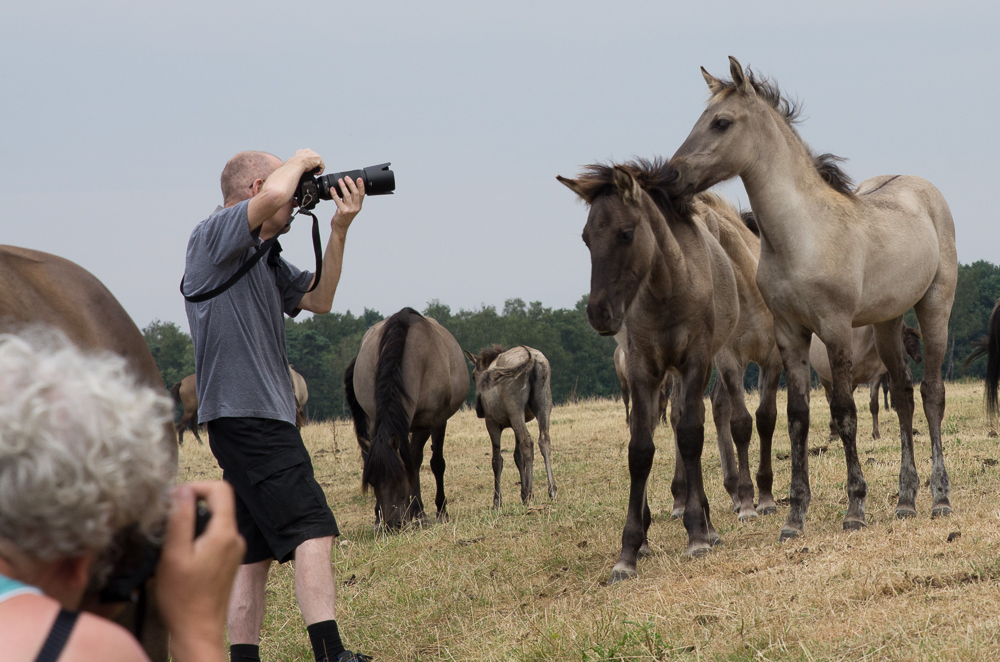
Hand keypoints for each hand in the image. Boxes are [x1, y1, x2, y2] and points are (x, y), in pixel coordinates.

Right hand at [156, 482, 244, 661]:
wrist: (198, 631)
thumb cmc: (183, 598)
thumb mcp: (174, 554)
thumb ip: (180, 519)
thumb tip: (183, 489)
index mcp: (225, 533)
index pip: (220, 488)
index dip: (196, 487)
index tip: (173, 499)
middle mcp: (235, 538)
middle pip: (218, 502)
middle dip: (192, 503)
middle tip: (168, 518)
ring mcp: (233, 550)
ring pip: (214, 519)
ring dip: (193, 521)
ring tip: (171, 538)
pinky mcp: (228, 560)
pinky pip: (214, 535)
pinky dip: (198, 535)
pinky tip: (181, 552)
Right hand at [290, 148, 323, 174]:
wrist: (297, 163)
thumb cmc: (293, 164)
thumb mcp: (291, 162)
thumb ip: (293, 163)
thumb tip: (287, 167)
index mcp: (301, 152)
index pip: (306, 155)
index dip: (307, 162)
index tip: (306, 167)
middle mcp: (308, 152)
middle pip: (313, 158)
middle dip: (313, 164)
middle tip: (311, 170)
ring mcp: (314, 155)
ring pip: (318, 162)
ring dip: (317, 168)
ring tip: (314, 172)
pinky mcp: (318, 159)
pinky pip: (322, 166)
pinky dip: (320, 171)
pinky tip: (316, 173)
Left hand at [330, 177, 364, 232]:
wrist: (340, 227)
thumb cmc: (344, 217)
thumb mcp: (351, 208)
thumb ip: (350, 199)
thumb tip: (347, 188)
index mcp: (358, 206)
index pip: (362, 194)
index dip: (361, 186)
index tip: (359, 179)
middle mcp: (355, 207)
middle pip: (355, 193)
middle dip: (351, 184)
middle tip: (346, 178)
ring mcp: (349, 210)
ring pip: (347, 195)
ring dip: (343, 187)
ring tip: (340, 181)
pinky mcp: (342, 211)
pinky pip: (338, 200)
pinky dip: (335, 194)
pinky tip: (332, 189)